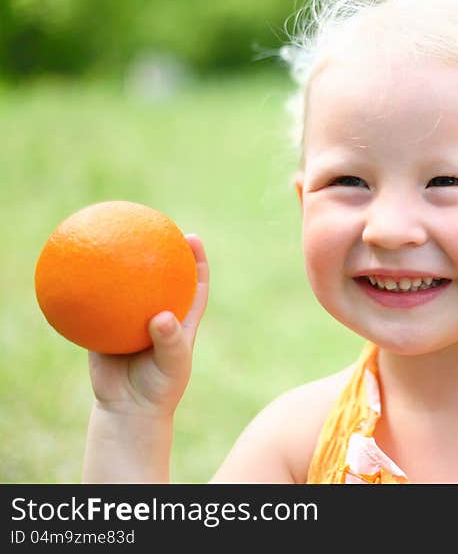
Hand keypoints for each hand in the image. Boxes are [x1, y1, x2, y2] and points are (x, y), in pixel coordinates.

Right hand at [87, 234, 209, 416]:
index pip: (194, 283)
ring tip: (114, 241)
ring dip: (123, 267)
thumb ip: (170, 341)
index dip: (196, 260)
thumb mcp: (172, 365)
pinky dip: (91, 295)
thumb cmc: (159, 389)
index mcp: (182, 319)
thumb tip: (161, 317)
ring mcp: (132, 322)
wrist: (129, 410)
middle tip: (153, 227)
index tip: (192, 238)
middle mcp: (159, 315)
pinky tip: (79, 278)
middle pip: (161, 276)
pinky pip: (99, 308)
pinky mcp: (107, 331)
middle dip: (159, 252)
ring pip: (129, 289)